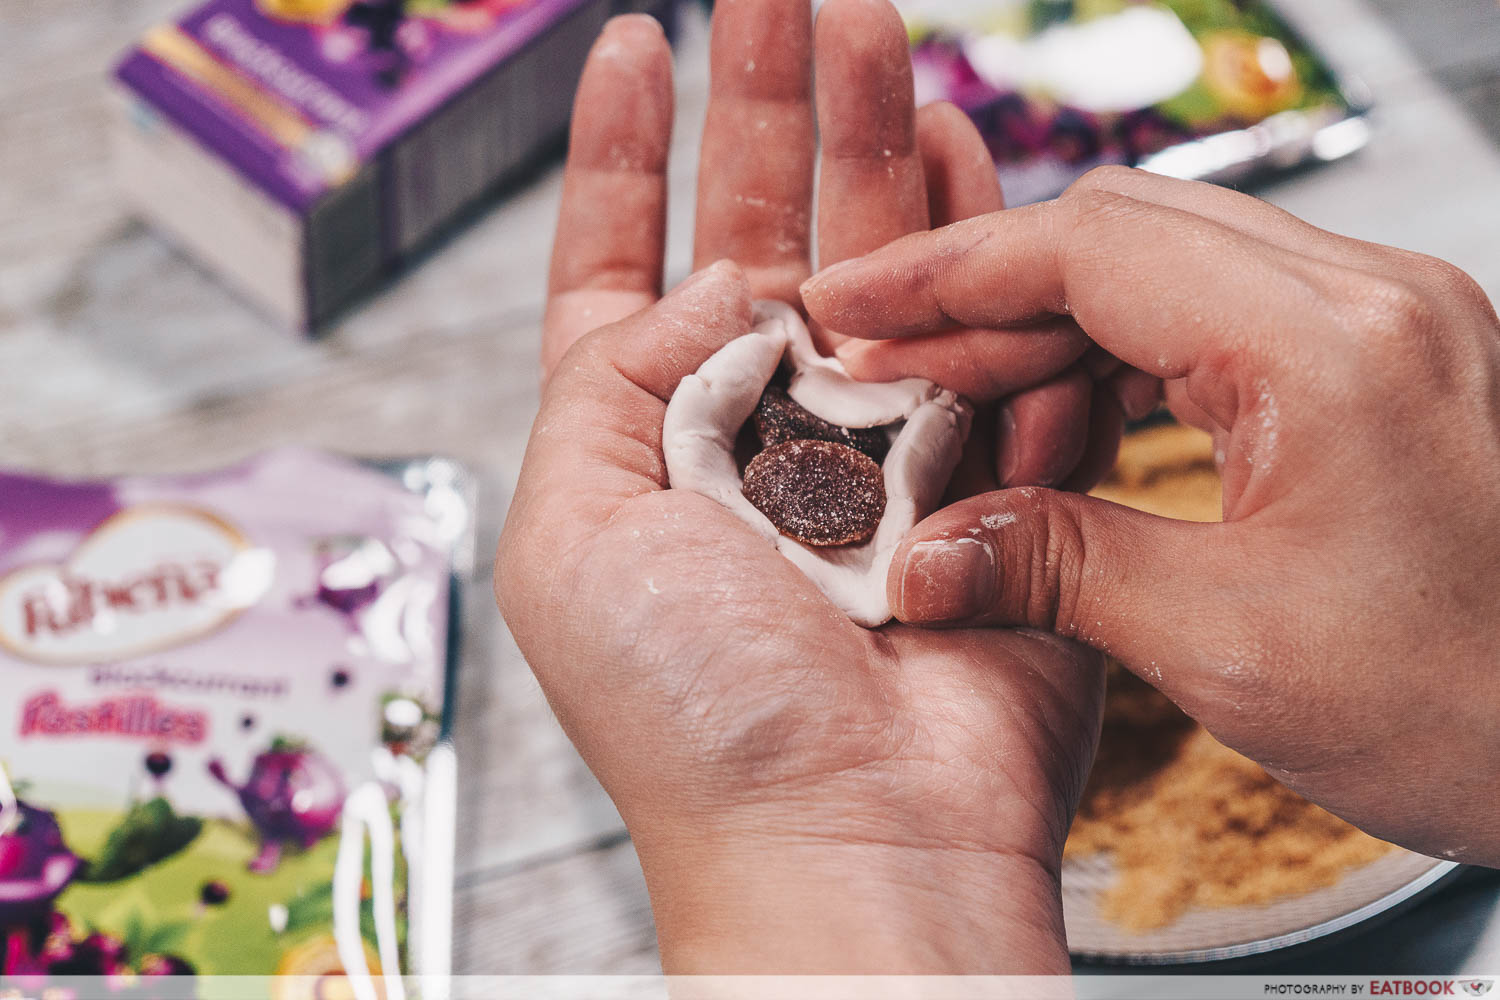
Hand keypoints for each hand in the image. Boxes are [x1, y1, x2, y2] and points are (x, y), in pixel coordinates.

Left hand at [497, 2, 1107, 973]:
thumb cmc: (692, 716)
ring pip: (879, 259)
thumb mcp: (570, 528)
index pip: (620, 268)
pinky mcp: (984, 473)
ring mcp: (875, 447)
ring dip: (874, 139)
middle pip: (759, 229)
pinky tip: (963, 150)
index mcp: (644, 447)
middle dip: (766, 105)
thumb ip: (618, 376)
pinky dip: (976, 240)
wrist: (850, 834)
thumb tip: (728, 274)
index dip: (622, 155)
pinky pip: (986, 330)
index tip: (631, 48)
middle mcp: (760, 435)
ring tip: (873, 26)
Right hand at [801, 164, 1499, 864]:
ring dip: (1047, 340)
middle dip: (985, 303)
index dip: (948, 271)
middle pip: (1120, 239)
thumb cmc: (1476, 707)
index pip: (1093, 248)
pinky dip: (1115, 368)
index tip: (853, 295)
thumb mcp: (1229, 647)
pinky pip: (1211, 324)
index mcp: (1331, 345)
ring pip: (1160, 275)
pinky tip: (1065, 438)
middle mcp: (1367, 302)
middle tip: (889, 374)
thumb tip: (929, 555)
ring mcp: (1380, 324)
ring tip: (970, 433)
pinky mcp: (1374, 364)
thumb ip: (1056, 571)